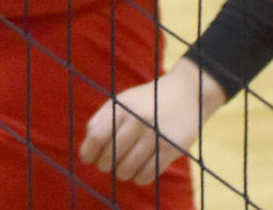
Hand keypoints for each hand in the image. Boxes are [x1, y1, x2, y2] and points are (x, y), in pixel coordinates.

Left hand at [79, 60, 226, 184]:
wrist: (186, 93)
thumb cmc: (146, 100)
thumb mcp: (123, 102)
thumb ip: (104, 120)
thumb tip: (87, 148)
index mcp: (121, 107)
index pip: (96, 135)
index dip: (88, 151)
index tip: (87, 158)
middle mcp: (137, 120)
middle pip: (111, 154)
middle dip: (104, 164)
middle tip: (105, 166)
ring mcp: (155, 135)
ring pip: (129, 166)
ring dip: (122, 173)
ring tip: (121, 171)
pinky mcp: (172, 148)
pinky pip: (150, 172)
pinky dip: (140, 178)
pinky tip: (137, 175)